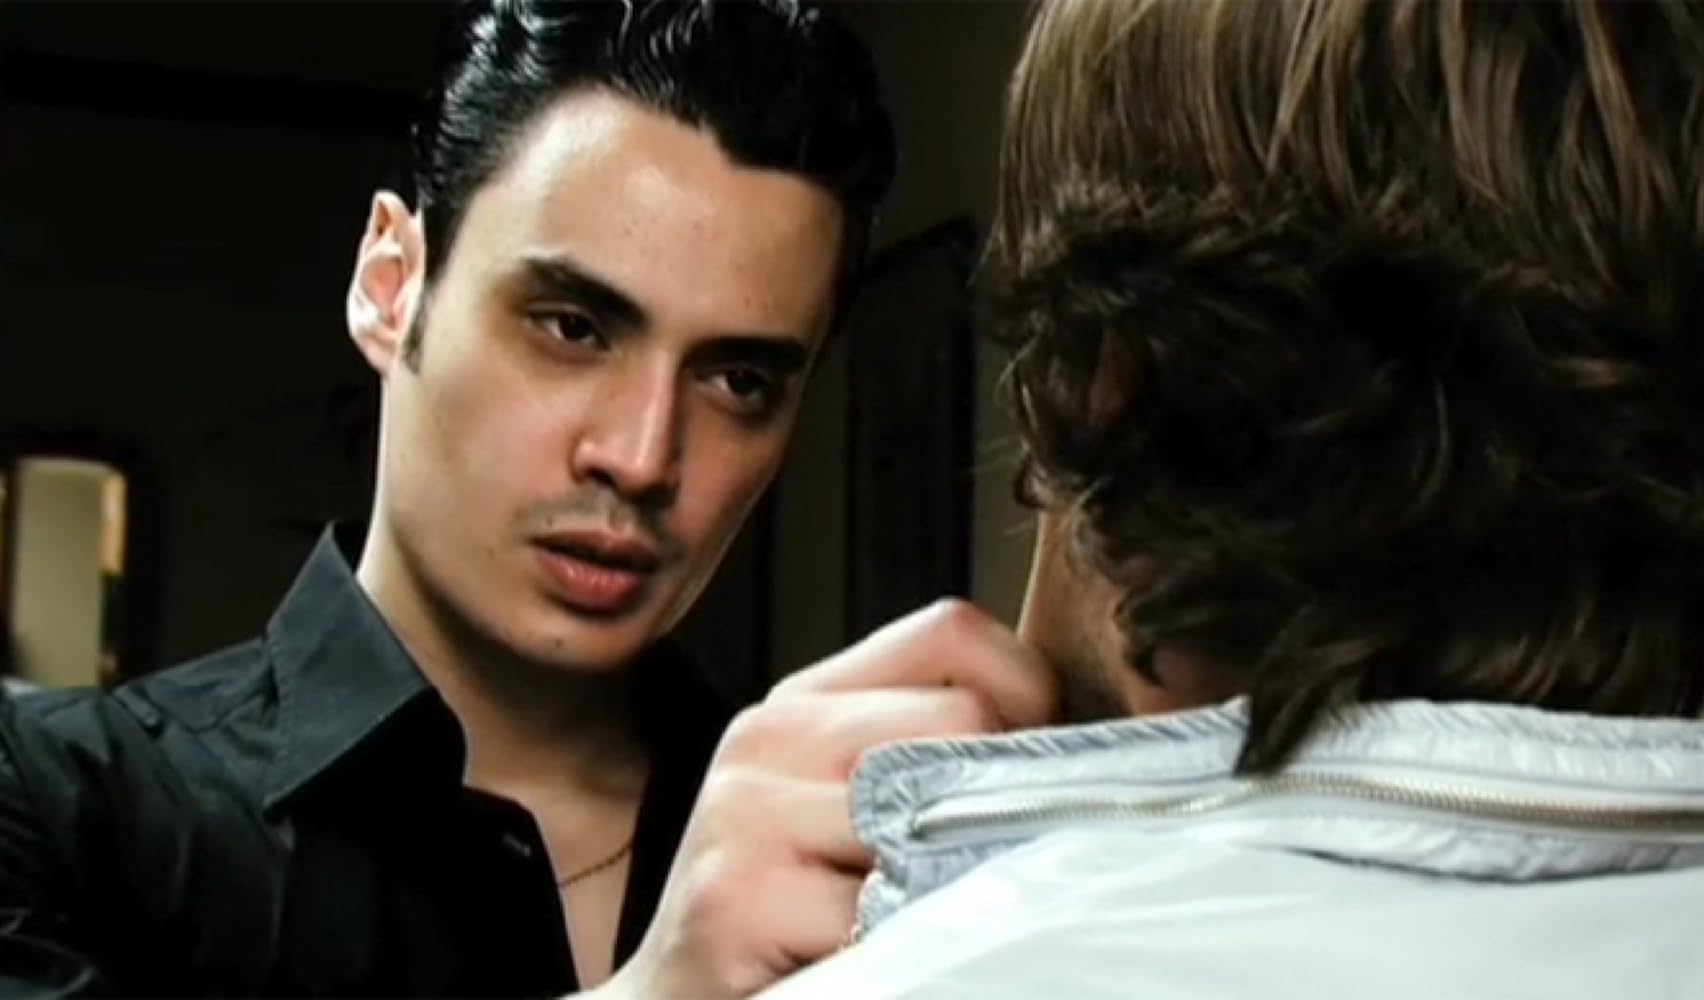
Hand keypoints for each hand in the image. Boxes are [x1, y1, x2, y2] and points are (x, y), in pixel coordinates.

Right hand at [597, 599, 1057, 999]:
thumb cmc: (780, 910)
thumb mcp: (841, 805)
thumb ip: (919, 752)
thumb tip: (1065, 742)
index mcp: (803, 701)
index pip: (950, 630)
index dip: (1024, 690)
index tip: (1024, 767)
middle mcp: (768, 735)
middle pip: (960, 719)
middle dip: (990, 798)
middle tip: (969, 863)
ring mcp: (746, 810)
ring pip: (931, 816)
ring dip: (946, 882)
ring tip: (912, 916)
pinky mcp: (738, 894)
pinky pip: (882, 911)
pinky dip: (902, 946)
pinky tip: (870, 957)